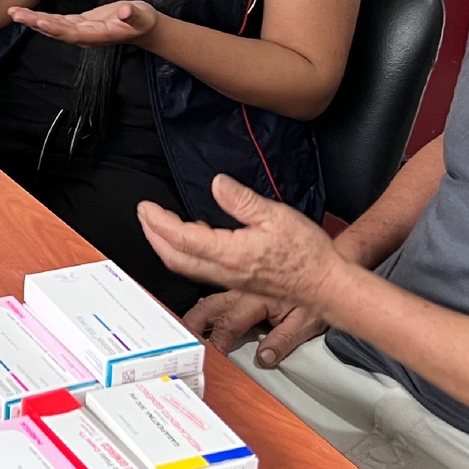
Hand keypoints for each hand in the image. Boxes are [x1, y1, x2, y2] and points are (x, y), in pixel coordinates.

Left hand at [9, 0, 158, 46]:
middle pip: (55, 30)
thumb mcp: (141, 16)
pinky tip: (29, 14)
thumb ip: (131, 15)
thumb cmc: (142, 22)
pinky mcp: (80, 23)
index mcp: (97, 34)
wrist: (143, 29)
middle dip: (35, 22)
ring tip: (14, 13)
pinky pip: (57, 23)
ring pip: (53, 27)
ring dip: (33, 20)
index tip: (40, 21)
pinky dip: (41, 18)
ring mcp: (81, 30)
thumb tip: (123, 11)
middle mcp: (85, 35)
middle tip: (15, 14)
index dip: (55, 27)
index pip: (72, 32)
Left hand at [138, 172, 341, 323]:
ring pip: (186, 266)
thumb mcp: (275, 215)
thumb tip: (217, 184)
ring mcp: (229, 279)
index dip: (158, 223)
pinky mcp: (236, 282)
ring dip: (167, 246)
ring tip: (158, 226)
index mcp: (230, 253)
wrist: (325, 284)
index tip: (145, 208)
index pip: (182, 238)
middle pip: (174, 258)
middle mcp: (224, 271)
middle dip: (153, 236)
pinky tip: (194, 238)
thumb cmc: (306, 254)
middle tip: (144, 216)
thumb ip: (241, 200)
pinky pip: (201, 269)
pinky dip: (187, 252)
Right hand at [186, 289, 328, 368]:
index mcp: (257, 299)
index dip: (215, 342)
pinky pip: (215, 297)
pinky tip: (194, 315)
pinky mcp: (240, 287)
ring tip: (179, 330)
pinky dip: (202, 307)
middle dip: (191, 326)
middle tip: (179, 343)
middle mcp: (243, 291)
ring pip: (207, 301)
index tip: (206, 357)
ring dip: (193, 316)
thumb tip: (265, 358)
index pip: (228, 324)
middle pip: (208, 309)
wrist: (322, 273)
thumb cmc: (316, 297)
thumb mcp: (306, 322)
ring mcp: (239, 287)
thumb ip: (283, 341)